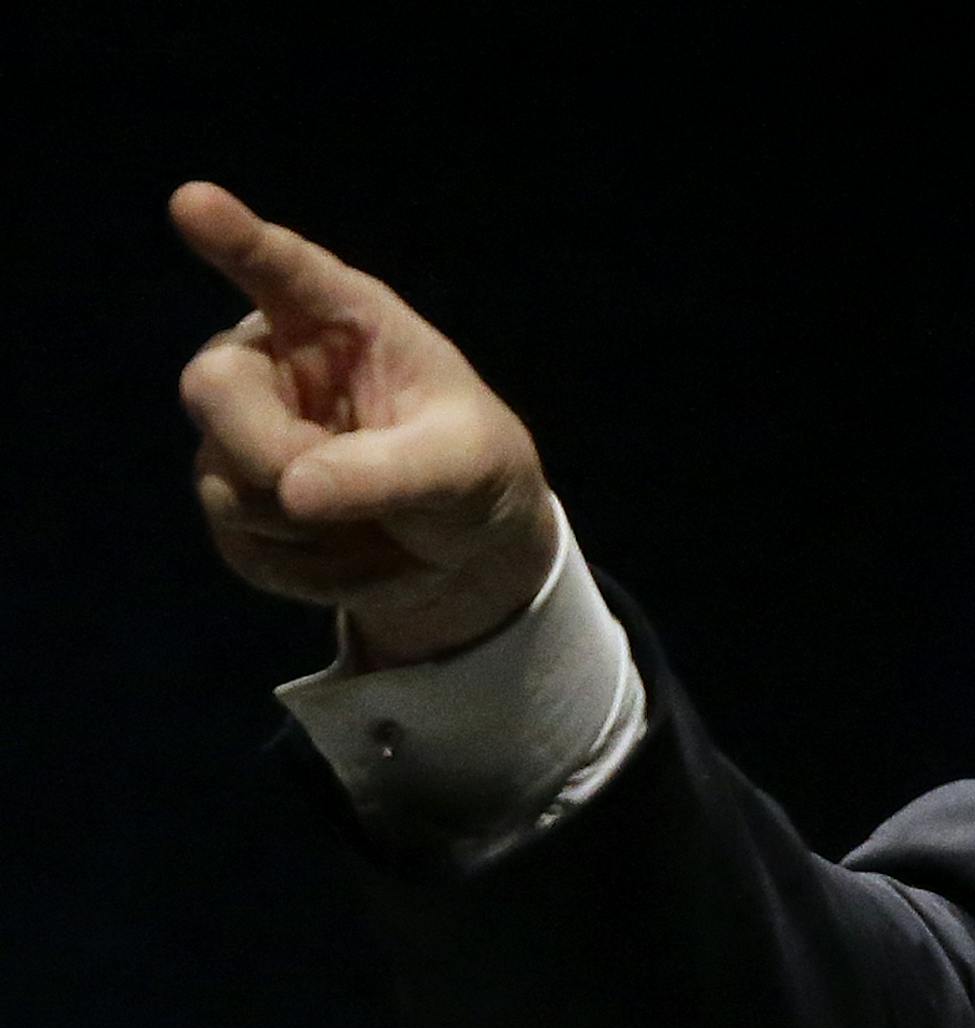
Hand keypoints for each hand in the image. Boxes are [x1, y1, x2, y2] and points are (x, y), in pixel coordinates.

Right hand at [172, 182, 558, 667]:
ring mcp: (242, 432)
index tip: (196, 204)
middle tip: (334, 491)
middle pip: (212, 388)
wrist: (466, 551)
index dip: (237, 238)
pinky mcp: (233, 501)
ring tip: (382, 523)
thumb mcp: (463, 466)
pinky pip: (244, 545)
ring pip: (227, 484)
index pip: (282, 268)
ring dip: (314, 530)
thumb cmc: (473, 472)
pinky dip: (311, 570)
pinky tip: (358, 553)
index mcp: (343, 320)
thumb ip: (388, 470)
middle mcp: (274, 360)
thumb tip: (292, 493)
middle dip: (271, 451)